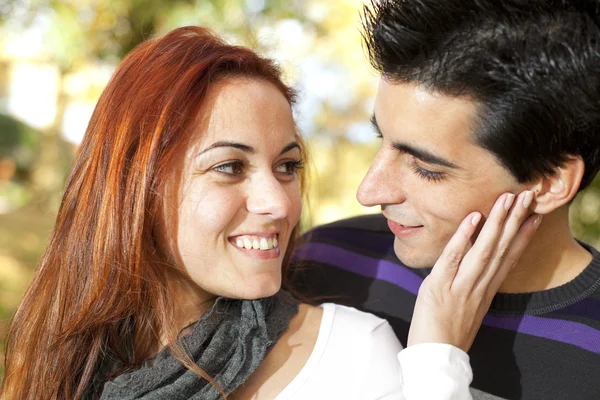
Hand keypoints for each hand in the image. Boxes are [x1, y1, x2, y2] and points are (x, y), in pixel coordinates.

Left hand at [407, 191, 541, 351]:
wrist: (435, 358)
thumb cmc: (446, 333)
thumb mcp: (466, 308)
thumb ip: (471, 286)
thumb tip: (469, 269)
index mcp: (486, 291)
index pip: (508, 259)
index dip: (522, 237)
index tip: (535, 217)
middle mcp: (479, 286)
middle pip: (501, 248)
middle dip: (515, 220)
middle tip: (527, 195)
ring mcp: (461, 286)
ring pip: (483, 249)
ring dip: (496, 222)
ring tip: (506, 199)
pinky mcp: (441, 286)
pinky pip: (454, 258)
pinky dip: (464, 237)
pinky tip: (473, 218)